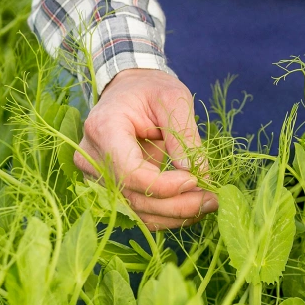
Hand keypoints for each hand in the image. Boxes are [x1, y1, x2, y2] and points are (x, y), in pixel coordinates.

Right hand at [74, 68, 217, 229]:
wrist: (128, 91)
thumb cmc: (150, 89)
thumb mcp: (174, 99)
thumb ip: (184, 135)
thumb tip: (198, 174)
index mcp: (104, 129)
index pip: (129, 172)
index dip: (163, 185)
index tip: (195, 180)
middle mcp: (92, 157)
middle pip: (133, 196)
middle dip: (177, 205)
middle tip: (213, 200)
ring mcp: (95, 175)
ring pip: (135, 210)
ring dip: (174, 215)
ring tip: (207, 204)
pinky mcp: (107, 186)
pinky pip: (136, 209)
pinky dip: (165, 214)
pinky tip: (191, 207)